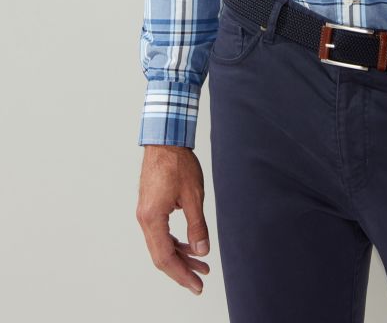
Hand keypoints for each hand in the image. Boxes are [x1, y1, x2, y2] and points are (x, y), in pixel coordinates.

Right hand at [136, 145, 210, 295]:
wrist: (165, 140)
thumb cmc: (178, 163)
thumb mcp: (194, 195)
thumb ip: (197, 226)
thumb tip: (202, 251)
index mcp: (153, 218)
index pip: (165, 257)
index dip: (182, 274)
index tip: (197, 285)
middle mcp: (145, 219)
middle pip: (161, 255)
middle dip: (182, 270)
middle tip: (200, 281)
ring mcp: (146, 213)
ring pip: (161, 244)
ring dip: (180, 256)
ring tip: (201, 264)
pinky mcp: (150, 207)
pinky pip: (161, 233)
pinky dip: (175, 242)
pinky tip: (189, 245)